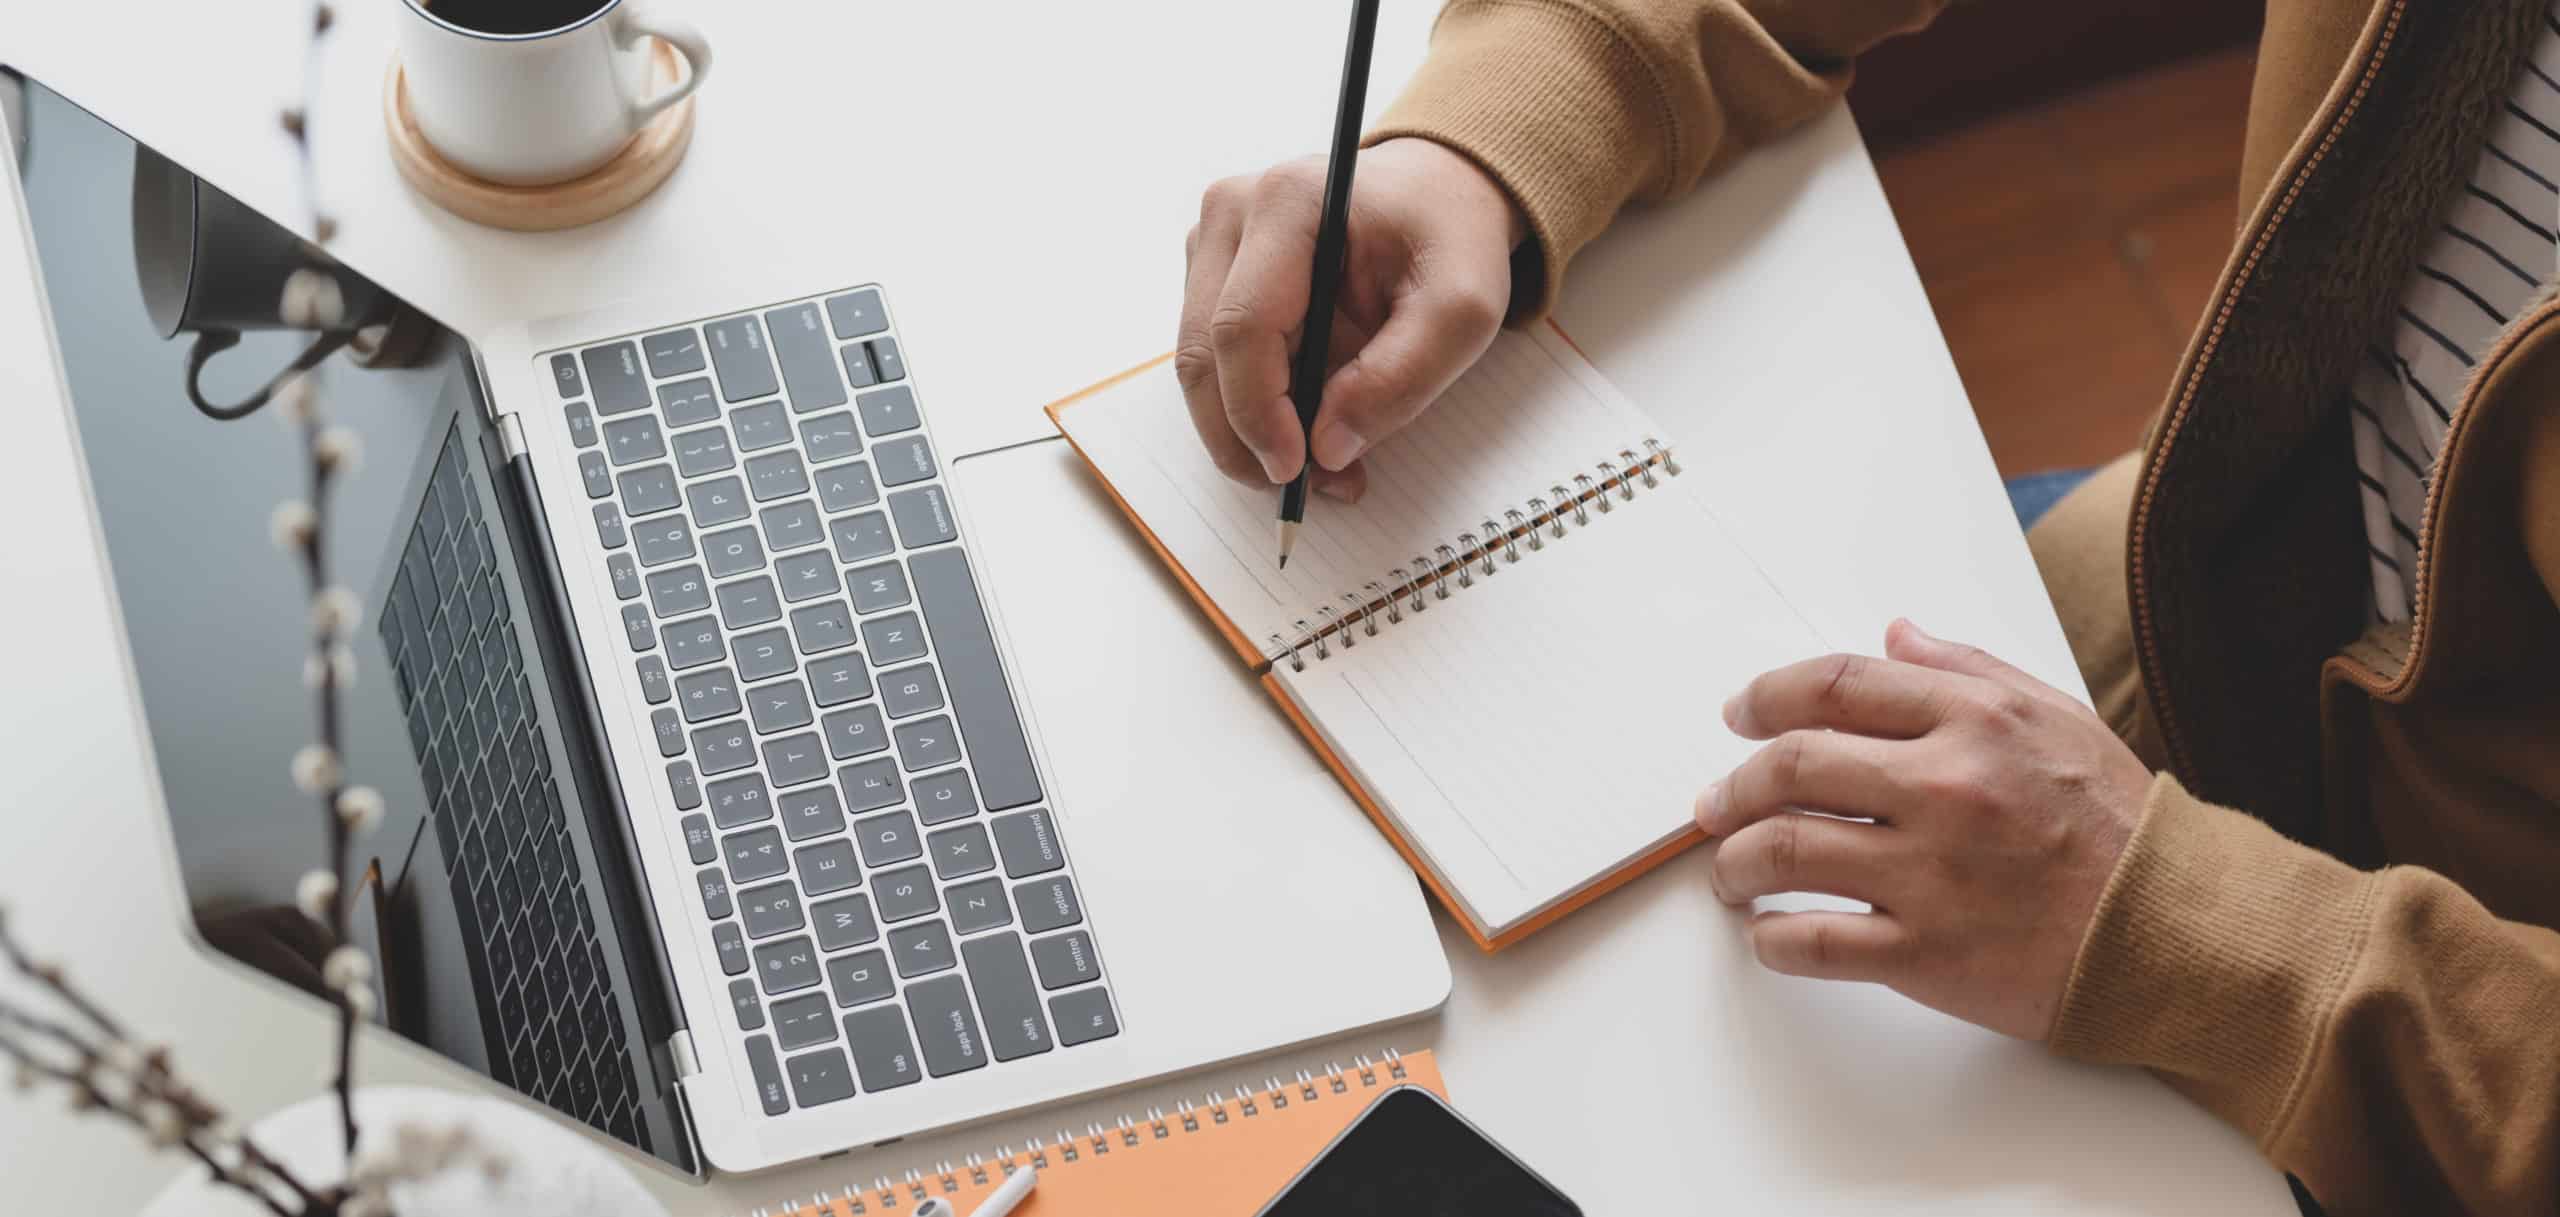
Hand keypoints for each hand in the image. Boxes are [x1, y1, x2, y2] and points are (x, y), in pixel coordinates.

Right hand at [1179, 138, 1524, 501]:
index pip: (1242, 326)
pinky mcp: (1213, 273)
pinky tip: (1305, 429)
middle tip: (1306, 489)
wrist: (1436, 195)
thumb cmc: (1449, 240)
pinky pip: (1214, 361)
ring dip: (1246, 434)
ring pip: (1201, 365)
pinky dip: (1251, 411)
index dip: (1258, 411)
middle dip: (1245, 439)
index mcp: (1288, 202)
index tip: (1296, 470)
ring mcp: (1212, 241)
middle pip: (1204, 354)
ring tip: (1322, 467)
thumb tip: (1328, 449)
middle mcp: (1231, 213)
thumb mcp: (1462, 309)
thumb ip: (1401, 377)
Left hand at [1695, 620, 2151, 1041]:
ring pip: (1783, 851)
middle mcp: (1945, 787)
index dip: (1766, 697)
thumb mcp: (2055, 718)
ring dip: (1734, 863)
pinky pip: (1812, 942)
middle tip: (1713, 804)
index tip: (1739, 714)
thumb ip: (1967, 670)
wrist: (2179, 933)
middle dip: (1732, 786)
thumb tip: (1894, 635)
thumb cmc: (2119, 826)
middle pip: (1789, 766)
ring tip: (1729, 872)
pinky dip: (1771, 939)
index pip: (1833, 687)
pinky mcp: (1928, 953)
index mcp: (1974, 720)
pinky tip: (1767, 935)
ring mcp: (1931, 874)